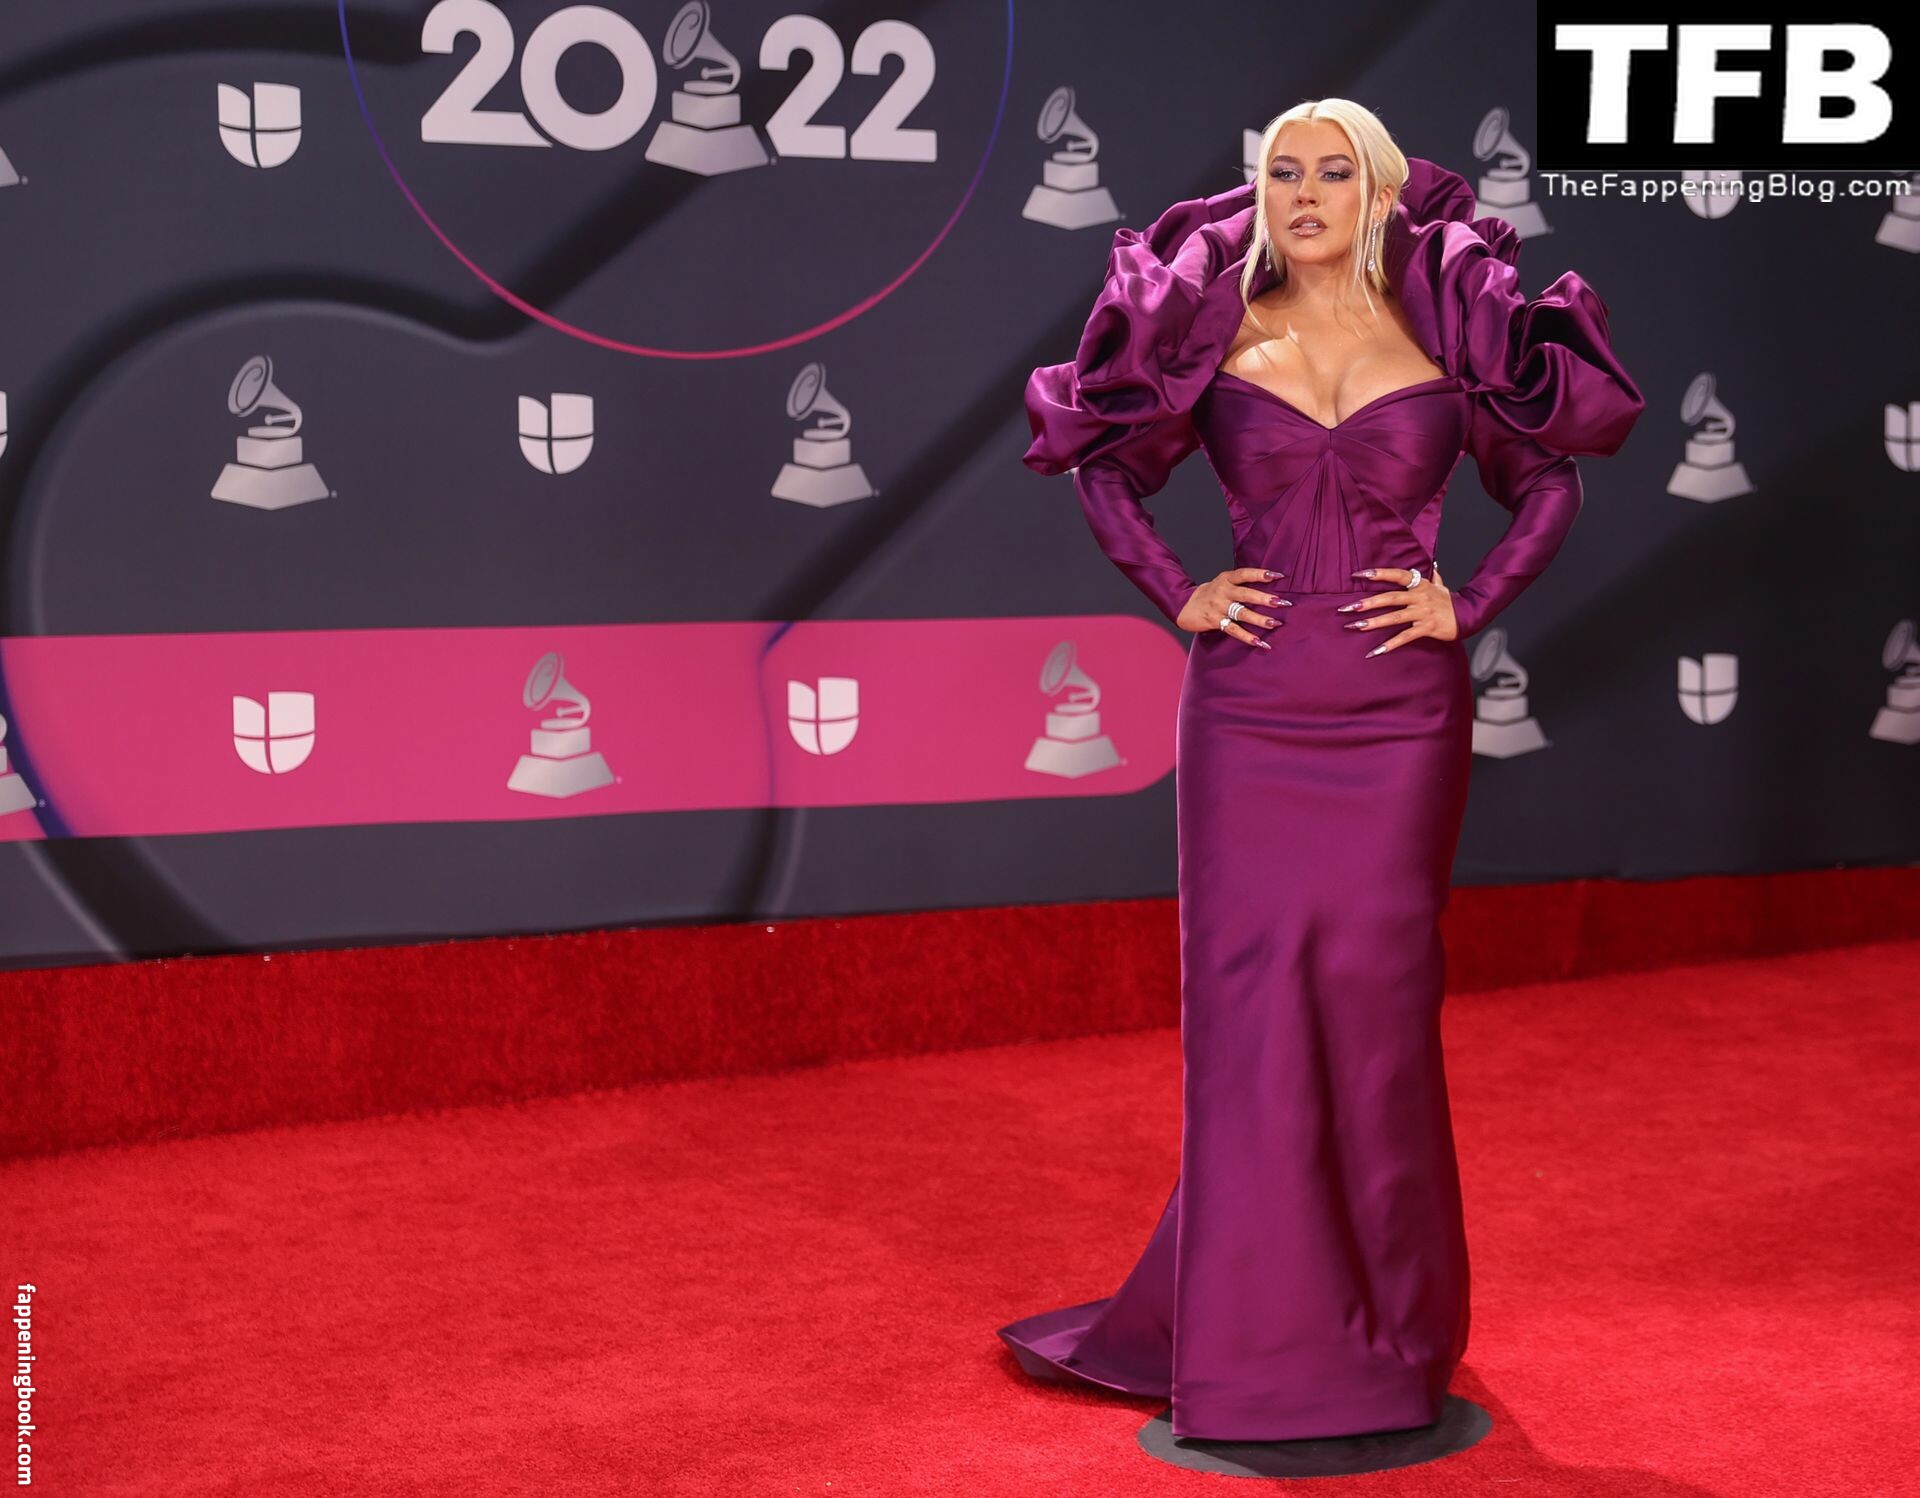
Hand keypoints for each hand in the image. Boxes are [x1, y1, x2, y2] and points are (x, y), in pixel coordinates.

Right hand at [1177, 567, 1290, 648]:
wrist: (1184, 605)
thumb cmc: (1210, 594)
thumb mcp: (1223, 583)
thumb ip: (1241, 584)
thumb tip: (1269, 588)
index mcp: (1226, 578)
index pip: (1245, 574)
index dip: (1261, 574)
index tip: (1279, 576)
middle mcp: (1222, 591)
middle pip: (1246, 594)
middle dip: (1265, 598)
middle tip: (1282, 602)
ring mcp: (1218, 607)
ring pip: (1242, 613)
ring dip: (1259, 619)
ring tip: (1275, 624)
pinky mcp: (1214, 621)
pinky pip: (1233, 629)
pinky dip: (1247, 636)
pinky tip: (1259, 642)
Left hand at [1336, 564, 1459, 654]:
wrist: (1469, 616)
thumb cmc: (1450, 601)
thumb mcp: (1441, 586)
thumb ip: (1433, 576)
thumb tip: (1432, 565)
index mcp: (1420, 585)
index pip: (1397, 575)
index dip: (1378, 574)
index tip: (1358, 574)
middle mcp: (1420, 597)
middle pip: (1390, 598)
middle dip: (1367, 603)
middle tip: (1347, 608)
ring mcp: (1423, 613)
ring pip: (1395, 617)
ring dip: (1373, 622)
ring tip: (1355, 626)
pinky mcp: (1427, 628)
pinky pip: (1406, 637)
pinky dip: (1390, 644)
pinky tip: (1376, 651)